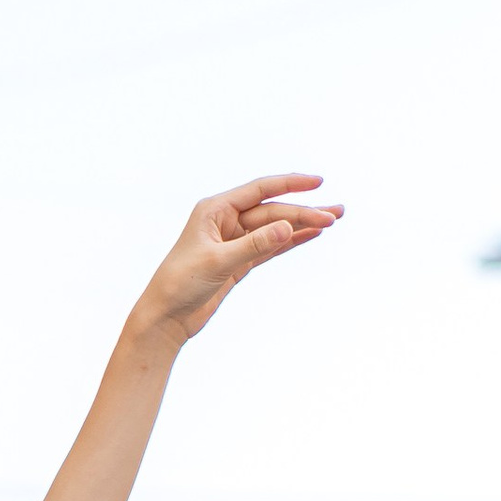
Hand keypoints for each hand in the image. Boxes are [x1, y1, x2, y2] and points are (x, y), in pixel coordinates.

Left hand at [136, 175, 340, 344]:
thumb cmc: (180, 285)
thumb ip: (254, 244)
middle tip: (335, 215)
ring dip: (302, 225)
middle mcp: (225, 221)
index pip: (259, 190)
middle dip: (304, 212)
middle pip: (272, 212)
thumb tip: (288, 227)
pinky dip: (290, 242)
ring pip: (275, 229)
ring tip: (333, 220)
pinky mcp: (239, 262)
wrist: (165, 318)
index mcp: (215, 210)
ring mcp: (234, 241)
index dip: (290, 184)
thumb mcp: (218, 262)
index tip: (318, 183)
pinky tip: (311, 235)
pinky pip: (270, 247)